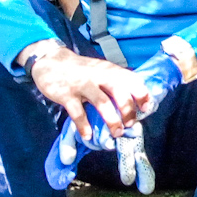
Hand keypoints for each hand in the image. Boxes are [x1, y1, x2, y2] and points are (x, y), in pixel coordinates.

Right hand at [27, 48, 150, 141]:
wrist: (50, 60)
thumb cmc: (80, 70)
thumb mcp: (100, 70)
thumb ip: (115, 81)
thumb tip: (133, 101)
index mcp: (109, 70)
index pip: (131, 79)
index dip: (142, 94)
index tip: (146, 109)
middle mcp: (98, 76)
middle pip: (119, 91)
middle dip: (128, 110)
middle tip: (130, 124)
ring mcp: (82, 85)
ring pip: (102, 103)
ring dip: (112, 120)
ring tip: (116, 133)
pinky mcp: (66, 94)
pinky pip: (77, 112)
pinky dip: (84, 126)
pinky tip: (88, 135)